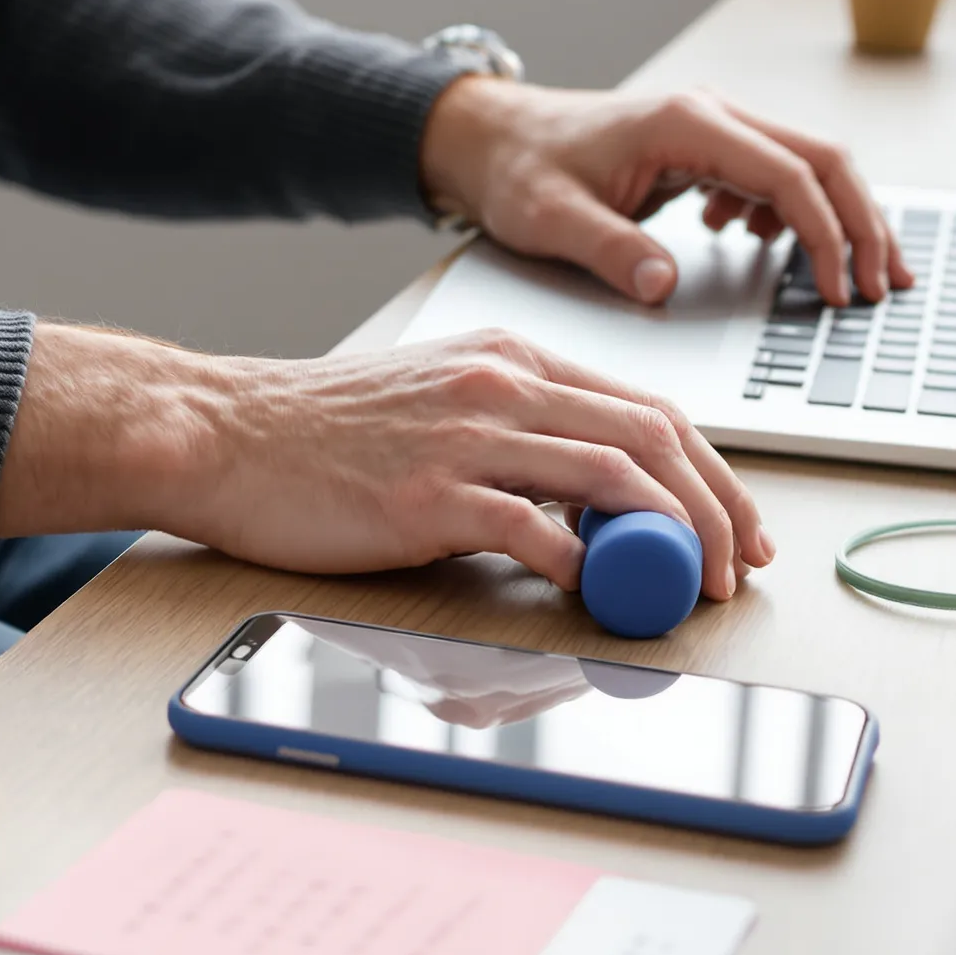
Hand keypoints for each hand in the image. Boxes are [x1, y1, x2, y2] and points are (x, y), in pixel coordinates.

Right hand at [0, 324, 770, 598]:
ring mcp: (467, 435)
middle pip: (652, 437)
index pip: (645, 408)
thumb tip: (581, 508)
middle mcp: (501, 384)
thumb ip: (511, 439)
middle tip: (735, 568)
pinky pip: (535, 531)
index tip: (734, 525)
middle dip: (716, 509)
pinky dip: (582, 565)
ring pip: (615, 474)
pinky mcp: (430, 495)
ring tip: (686, 587)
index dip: (709, 472)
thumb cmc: (313, 434)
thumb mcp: (433, 406)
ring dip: (671, 539)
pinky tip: (595, 593)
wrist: (220, 433)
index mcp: (508, 360)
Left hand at [420, 78, 911, 307]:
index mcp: (686, 123)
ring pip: (808, 166)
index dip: (826, 235)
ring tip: (850, 279)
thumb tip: (663, 286)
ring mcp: (712, 129)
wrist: (493, 138)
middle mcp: (711, 115)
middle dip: (862, 224)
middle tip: (883, 288)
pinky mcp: (705, 149)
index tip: (837, 292)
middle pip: (822, 161)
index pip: (789, 173)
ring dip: (838, 219)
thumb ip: (608, 249)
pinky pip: (774, 175)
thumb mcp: (550, 217)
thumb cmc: (518, 170)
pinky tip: (764, 246)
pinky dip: (791, 213)